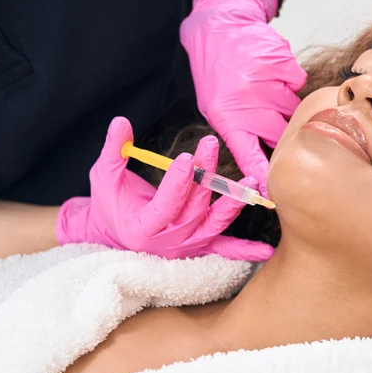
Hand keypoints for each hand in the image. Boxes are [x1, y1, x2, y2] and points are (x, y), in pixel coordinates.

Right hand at [56, 117, 273, 260]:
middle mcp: (169, 240)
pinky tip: (266, 250)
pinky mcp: (201, 248)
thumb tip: (121, 122)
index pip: (165, 204)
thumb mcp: (104, 177)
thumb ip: (114, 150)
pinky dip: (246, 251)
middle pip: (193, 207)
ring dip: (232, 205)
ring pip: (214, 224)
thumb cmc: (110, 205)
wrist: (115, 237)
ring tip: (248, 184)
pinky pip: (226, 250)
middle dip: (204, 175)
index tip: (186, 158)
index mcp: (144, 226)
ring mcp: (188, 246)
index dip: (177, 182)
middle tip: (210, 145)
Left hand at [180, 0, 306, 193]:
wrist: (218, 28)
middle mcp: (249, 102)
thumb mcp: (217, 109)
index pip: (250, 156)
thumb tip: (268, 169)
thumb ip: (243, 135)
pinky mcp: (281, 61)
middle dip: (283, 133)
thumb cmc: (217, 75)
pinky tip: (272, 70)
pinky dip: (289, 80)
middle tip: (273, 120)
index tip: (273, 192)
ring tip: (266, 88)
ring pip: (293, 107)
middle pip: (282, 133)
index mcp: (229, 118)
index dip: (264, 176)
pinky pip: (299, 82)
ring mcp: (267, 81)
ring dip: (285, 103)